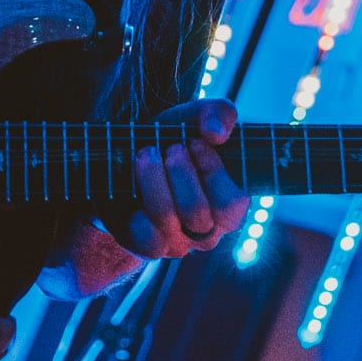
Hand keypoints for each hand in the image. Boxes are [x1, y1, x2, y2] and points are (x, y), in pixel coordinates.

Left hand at [109, 98, 248, 257]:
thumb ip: (218, 114)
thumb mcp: (196, 118)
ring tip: (146, 154)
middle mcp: (207, 231)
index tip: (194, 142)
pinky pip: (146, 238)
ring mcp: (178, 242)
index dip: (212, 171)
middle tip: (170, 148)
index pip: (231, 204)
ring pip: (167, 219)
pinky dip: (138, 209)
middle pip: (196, 212)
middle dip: (180, 172)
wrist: (129, 156)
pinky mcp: (148, 246)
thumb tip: (216, 133)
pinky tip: (134, 187)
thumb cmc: (174, 139)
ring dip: (153, 179)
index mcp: (229, 207)